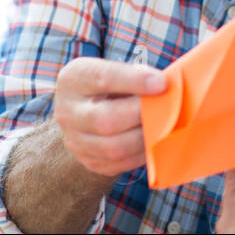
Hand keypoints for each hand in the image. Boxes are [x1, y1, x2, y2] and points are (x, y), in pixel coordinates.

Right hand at [53, 57, 165, 177]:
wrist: (87, 112)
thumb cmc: (112, 84)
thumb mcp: (117, 70)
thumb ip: (138, 75)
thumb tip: (165, 87)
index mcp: (74, 79)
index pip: (103, 78)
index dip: (135, 81)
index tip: (162, 83)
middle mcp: (68, 112)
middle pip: (105, 119)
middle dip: (141, 115)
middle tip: (167, 108)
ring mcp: (75, 141)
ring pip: (113, 147)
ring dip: (144, 137)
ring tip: (165, 125)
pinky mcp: (90, 162)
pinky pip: (119, 164)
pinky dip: (142, 153)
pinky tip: (156, 140)